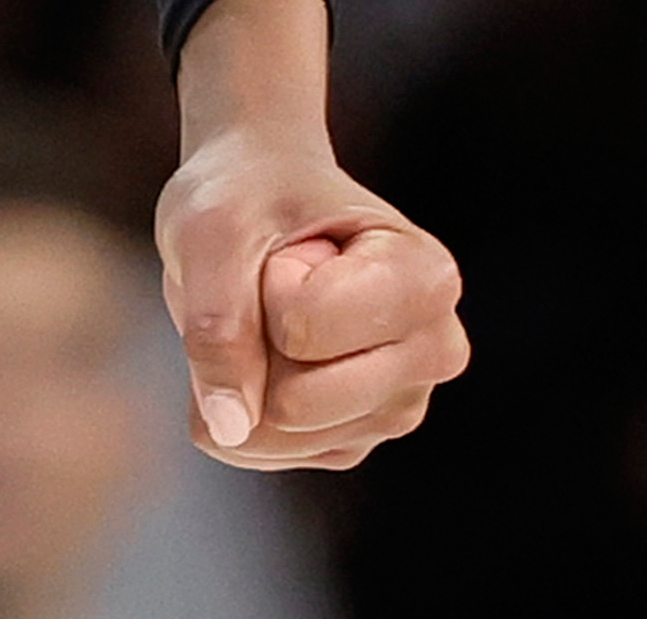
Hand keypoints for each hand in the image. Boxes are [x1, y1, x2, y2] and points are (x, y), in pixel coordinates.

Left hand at [154, 121, 470, 469]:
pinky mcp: (354, 440)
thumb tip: (229, 428)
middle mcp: (433, 353)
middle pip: (296, 404)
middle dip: (253, 340)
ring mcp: (398, 406)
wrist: (260, 193)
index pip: (302, 330)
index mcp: (426, 280)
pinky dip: (236, 402)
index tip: (293, 245)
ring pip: (276, 436)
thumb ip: (216, 325)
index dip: (267, 284)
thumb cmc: (249, 195)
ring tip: (277, 309)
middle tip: (277, 279)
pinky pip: (261, 452)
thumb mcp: (213, 230)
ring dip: (244, 370)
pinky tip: (268, 346)